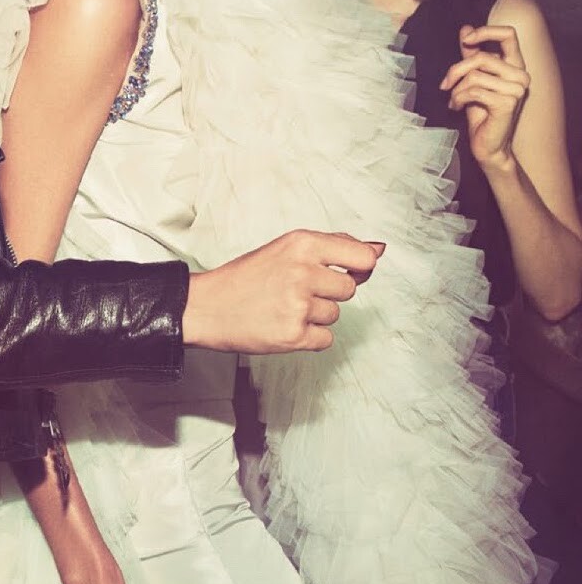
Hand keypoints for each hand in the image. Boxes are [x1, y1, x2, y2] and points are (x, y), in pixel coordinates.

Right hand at [182, 230, 384, 353]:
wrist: (205, 307)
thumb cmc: (246, 278)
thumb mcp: (286, 248)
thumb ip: (334, 246)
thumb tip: (378, 249)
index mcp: (302, 243)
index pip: (362, 256)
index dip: (360, 267)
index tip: (347, 271)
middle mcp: (302, 271)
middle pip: (349, 288)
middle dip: (328, 293)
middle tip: (295, 292)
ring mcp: (298, 305)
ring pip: (335, 315)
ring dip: (315, 316)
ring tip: (283, 308)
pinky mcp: (293, 335)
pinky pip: (325, 339)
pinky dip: (308, 337)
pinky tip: (284, 326)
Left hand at [440, 24, 529, 171]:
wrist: (488, 146)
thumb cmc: (481, 113)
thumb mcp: (474, 80)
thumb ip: (472, 55)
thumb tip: (465, 29)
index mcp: (515, 66)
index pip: (508, 34)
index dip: (485, 31)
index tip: (465, 39)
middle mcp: (520, 75)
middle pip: (481, 57)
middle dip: (456, 70)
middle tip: (444, 85)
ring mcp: (516, 89)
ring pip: (474, 75)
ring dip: (455, 89)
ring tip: (452, 100)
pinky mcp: (507, 103)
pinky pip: (473, 91)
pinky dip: (458, 99)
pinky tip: (455, 108)